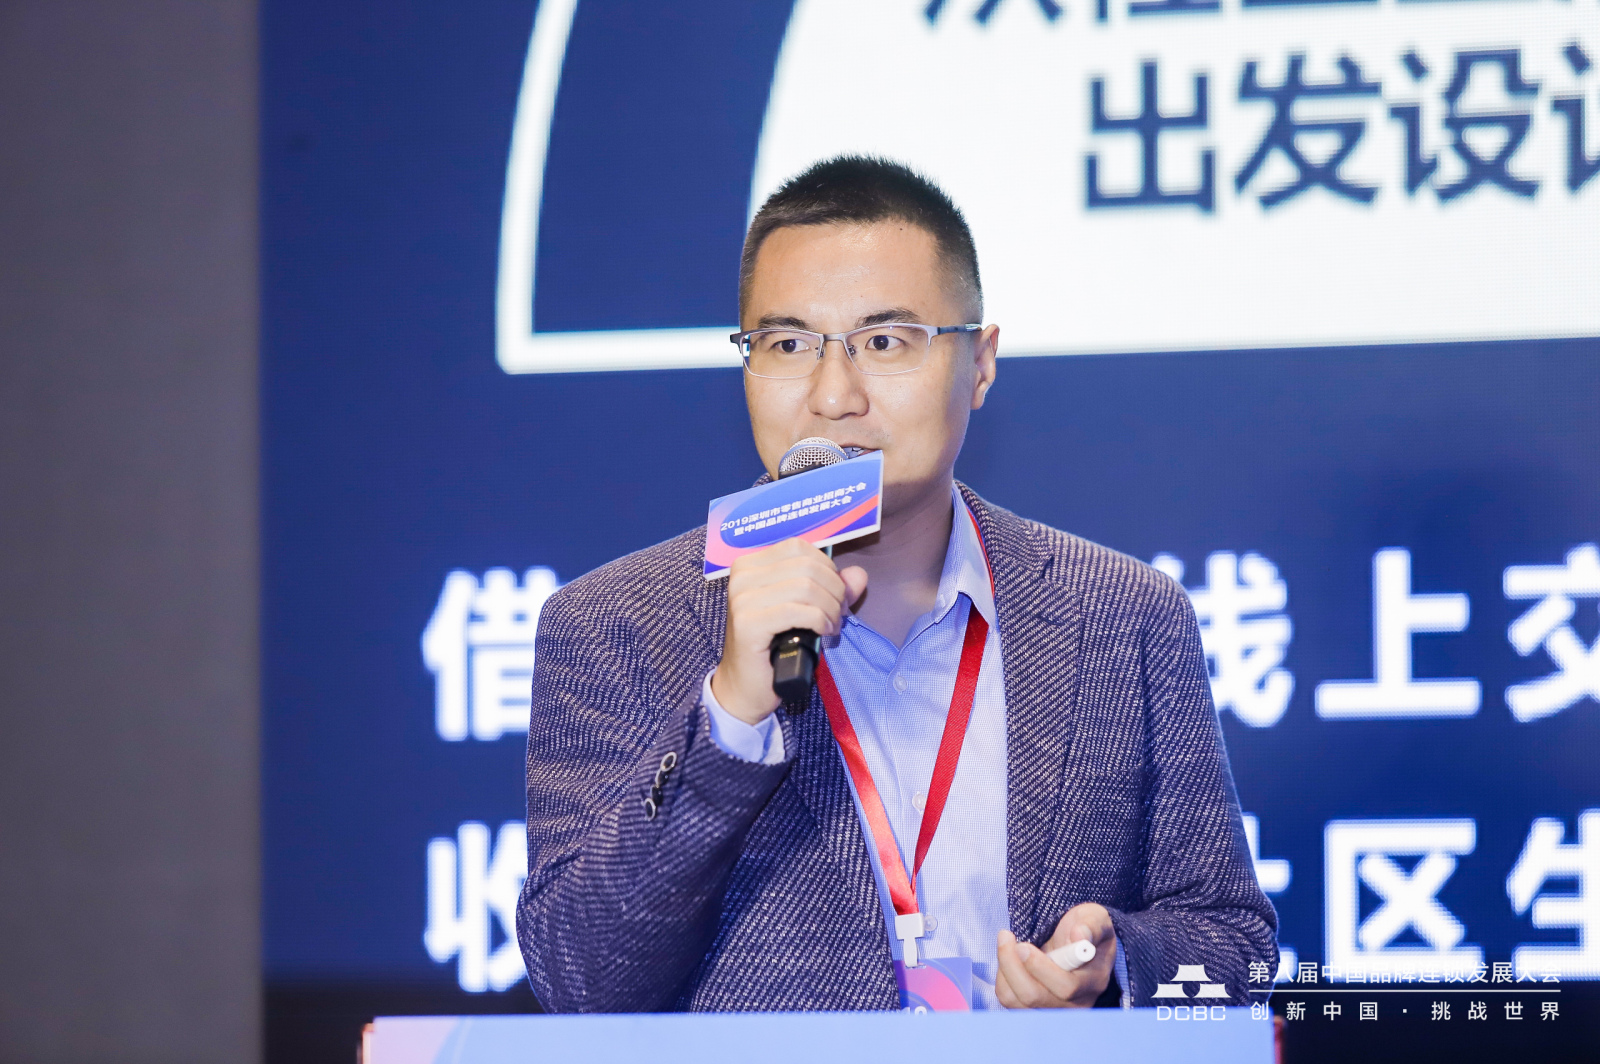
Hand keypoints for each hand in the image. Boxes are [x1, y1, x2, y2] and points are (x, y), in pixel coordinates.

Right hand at [710, 538, 867, 724]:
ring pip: (805, 587)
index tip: (837, 594)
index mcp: (750, 564)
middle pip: (807, 565)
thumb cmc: (772, 646)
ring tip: (832, 625)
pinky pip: (798, 611)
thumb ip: (831, 588)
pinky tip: (824, 632)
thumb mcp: (803, 610)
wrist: (744, 686)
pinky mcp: (748, 623)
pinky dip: (820, 620)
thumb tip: (858, 575)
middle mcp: (742, 576)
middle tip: (839, 613)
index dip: (828, 568)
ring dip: (830, 608)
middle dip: (834, 590)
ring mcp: (742, 599)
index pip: (799, 547)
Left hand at [996, 903, 1116, 1008]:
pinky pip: (1009, 999)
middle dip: (1013, 966)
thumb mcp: (1095, 918)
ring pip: (1016, 1000)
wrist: (1076, 942)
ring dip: (1004, 969)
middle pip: (1034, 996)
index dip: (1041, 968)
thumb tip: (1080, 935)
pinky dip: (1002, 976)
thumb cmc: (1086, 929)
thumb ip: (1091, 925)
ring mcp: (1051, 1008)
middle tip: (1006, 937)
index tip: (1023, 945)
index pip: (1066, 987)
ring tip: (1006, 941)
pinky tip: (1009, 957)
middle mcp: (1073, 1003)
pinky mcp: (1033, 1007)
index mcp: (1092, 981)